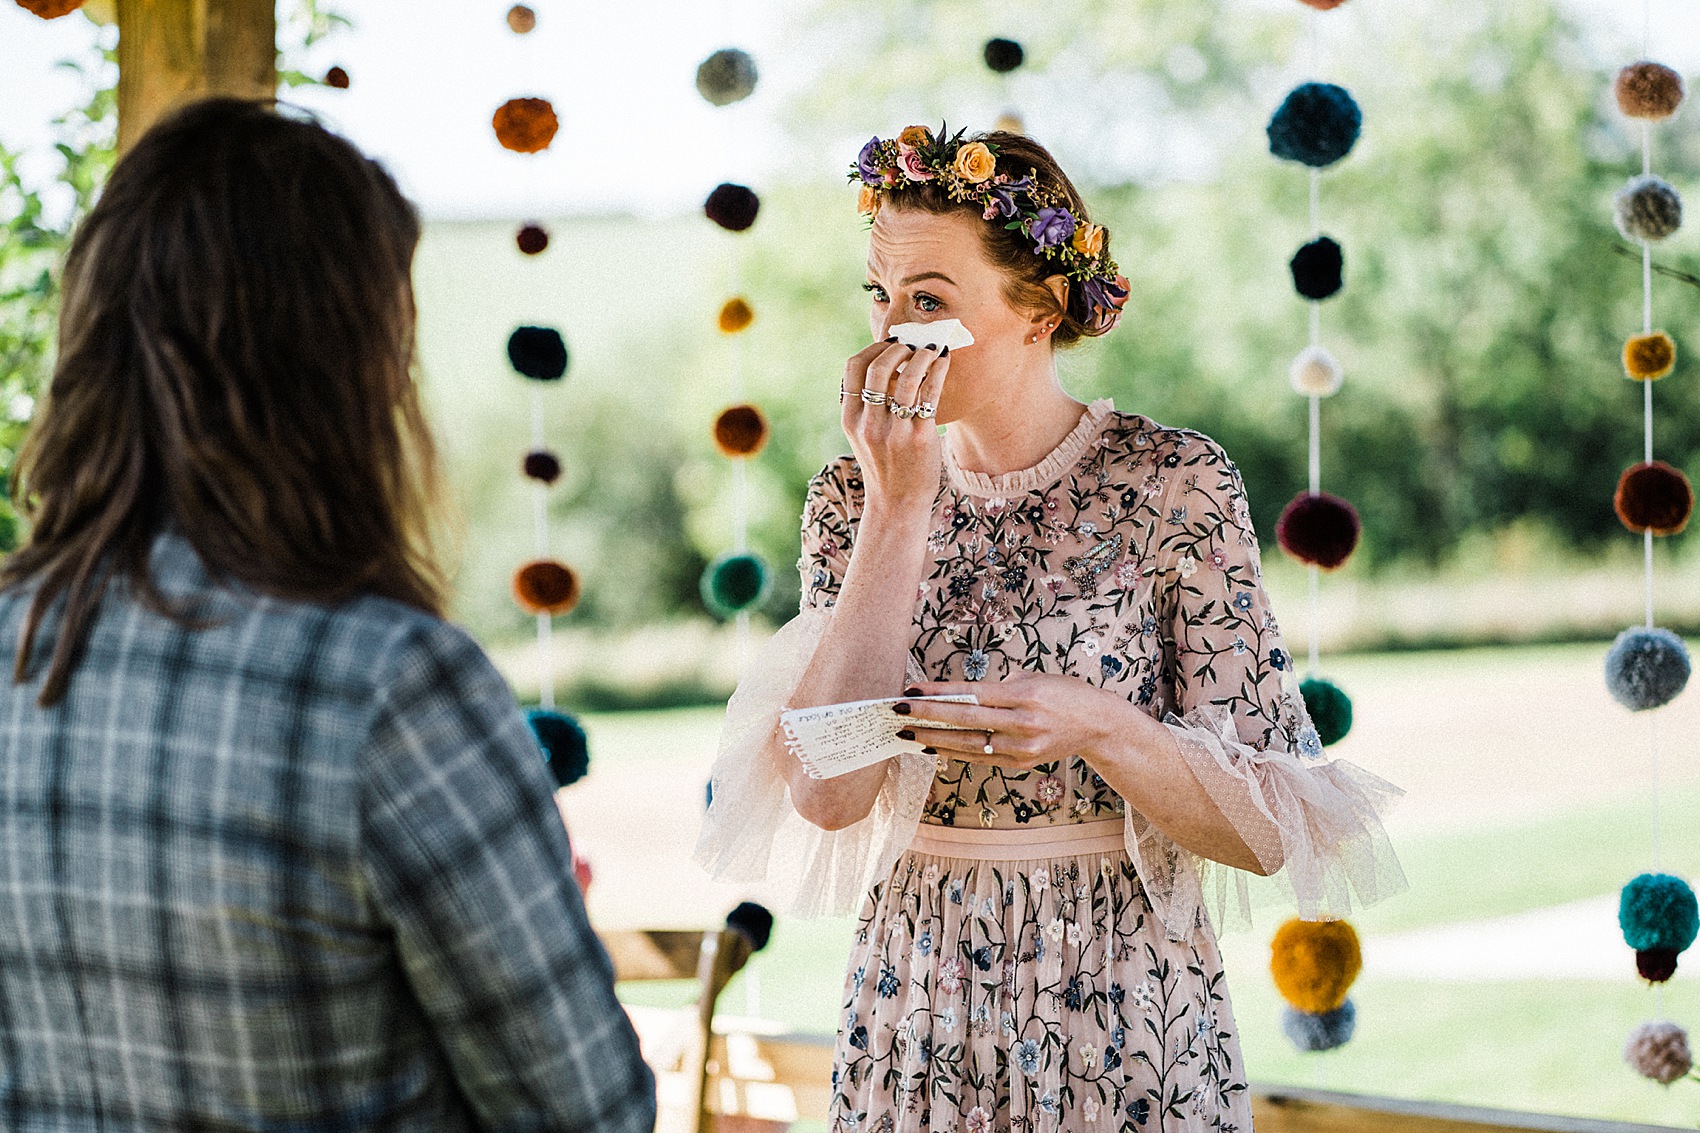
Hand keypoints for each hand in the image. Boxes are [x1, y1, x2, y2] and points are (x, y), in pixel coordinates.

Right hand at [840, 338, 951, 508]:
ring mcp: (893, 432)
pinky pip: (929, 393)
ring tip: (932, 348)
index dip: (873, 348)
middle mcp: (869, 424)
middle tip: (914, 343)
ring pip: (906, 377)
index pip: (853, 368)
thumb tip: (884, 366)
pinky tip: (944, 360)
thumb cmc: (885, 466)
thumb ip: (866, 406)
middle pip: (878, 368)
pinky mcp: (919, 438)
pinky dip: (938, 370)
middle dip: (898, 347)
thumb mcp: (863, 436)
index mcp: (850, 420)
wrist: (897, 505)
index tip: (890, 342)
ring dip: (921, 354)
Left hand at [894, 673, 1163, 771]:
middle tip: (897, 710)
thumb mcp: (1035, 679)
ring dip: (934, 738)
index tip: (911, 689)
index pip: (972, 693)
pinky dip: (954, 752)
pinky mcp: (1022, 763)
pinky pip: (981, 757)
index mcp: (1025, 694)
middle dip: (928, 715)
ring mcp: (1022, 747)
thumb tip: (959, 694)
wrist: (1099, 725)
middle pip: (966, 719)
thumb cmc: (1064, 693)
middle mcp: (1023, 723)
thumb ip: (999, 688)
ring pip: (969, 744)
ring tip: (907, 731)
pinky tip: (931, 746)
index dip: (939, 693)